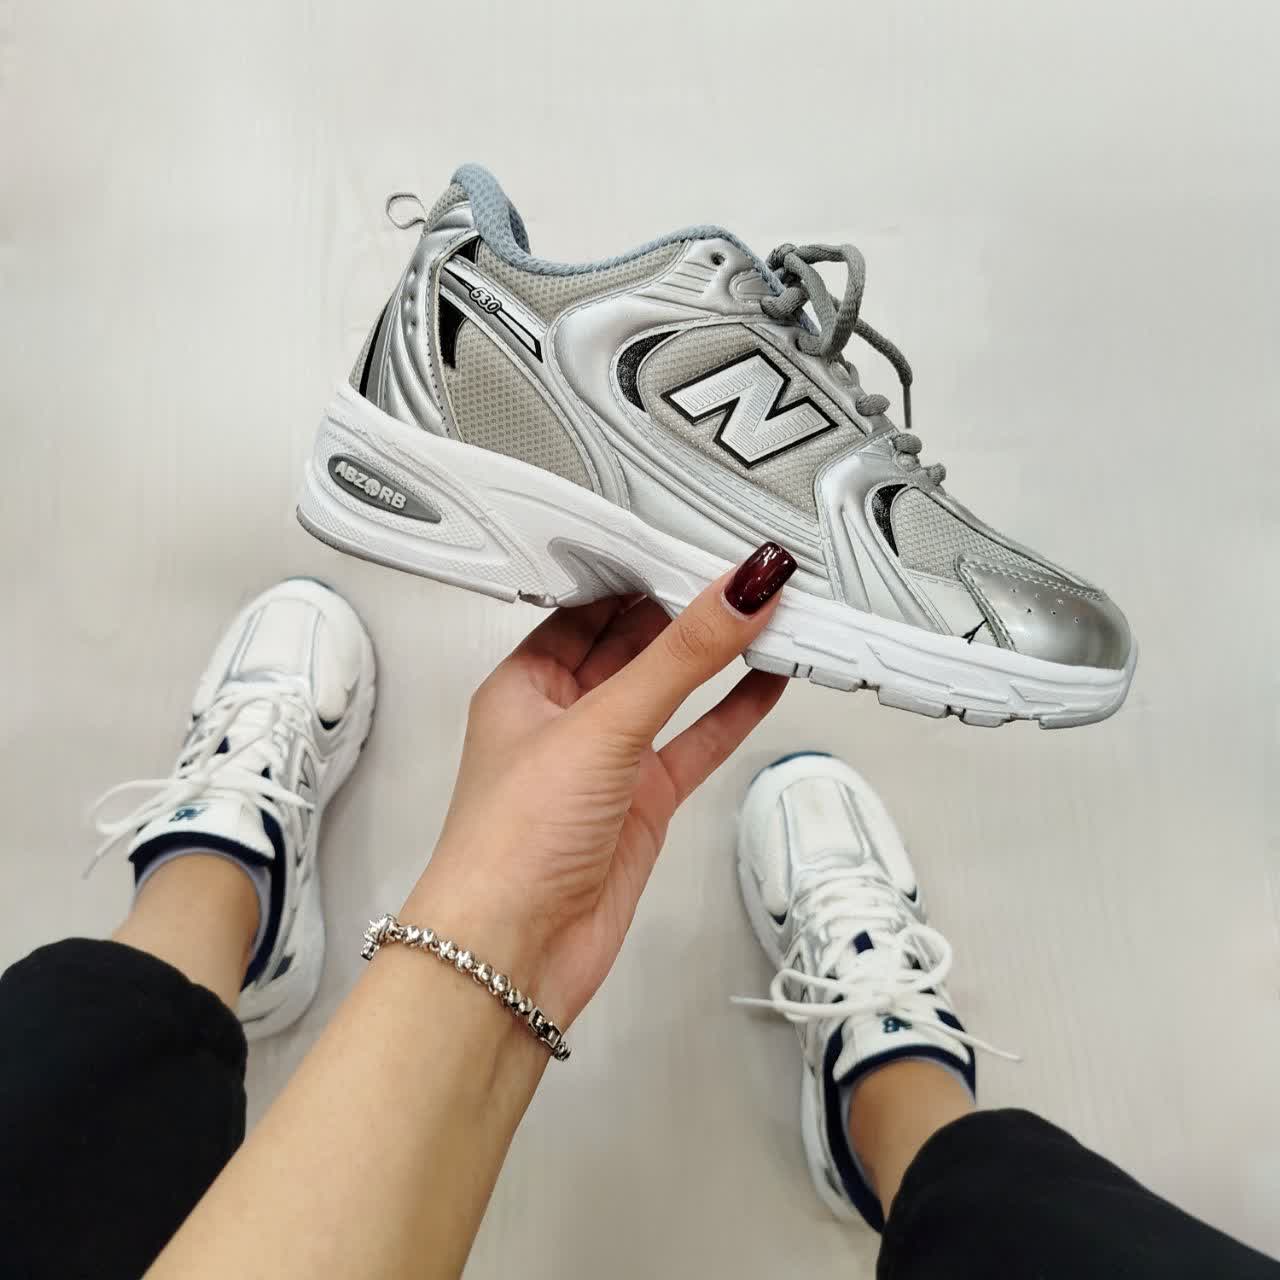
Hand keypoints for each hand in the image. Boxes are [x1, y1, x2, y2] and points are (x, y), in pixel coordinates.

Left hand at [407, 542, 796, 1024]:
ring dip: (718, 658)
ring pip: (672, 692)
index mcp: (526, 682)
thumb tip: (740, 591)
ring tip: (770, 618)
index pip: (594, 606)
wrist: (514, 953)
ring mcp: (607, 761)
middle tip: (746, 577)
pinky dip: (732, 712)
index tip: (701, 549)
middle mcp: (564, 717)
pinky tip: (766, 682)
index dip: (646, 574)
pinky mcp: (642, 803)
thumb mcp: (604, 724)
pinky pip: (696, 742)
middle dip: (689, 612)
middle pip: (637, 644)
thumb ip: (682, 656)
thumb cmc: (510, 842)